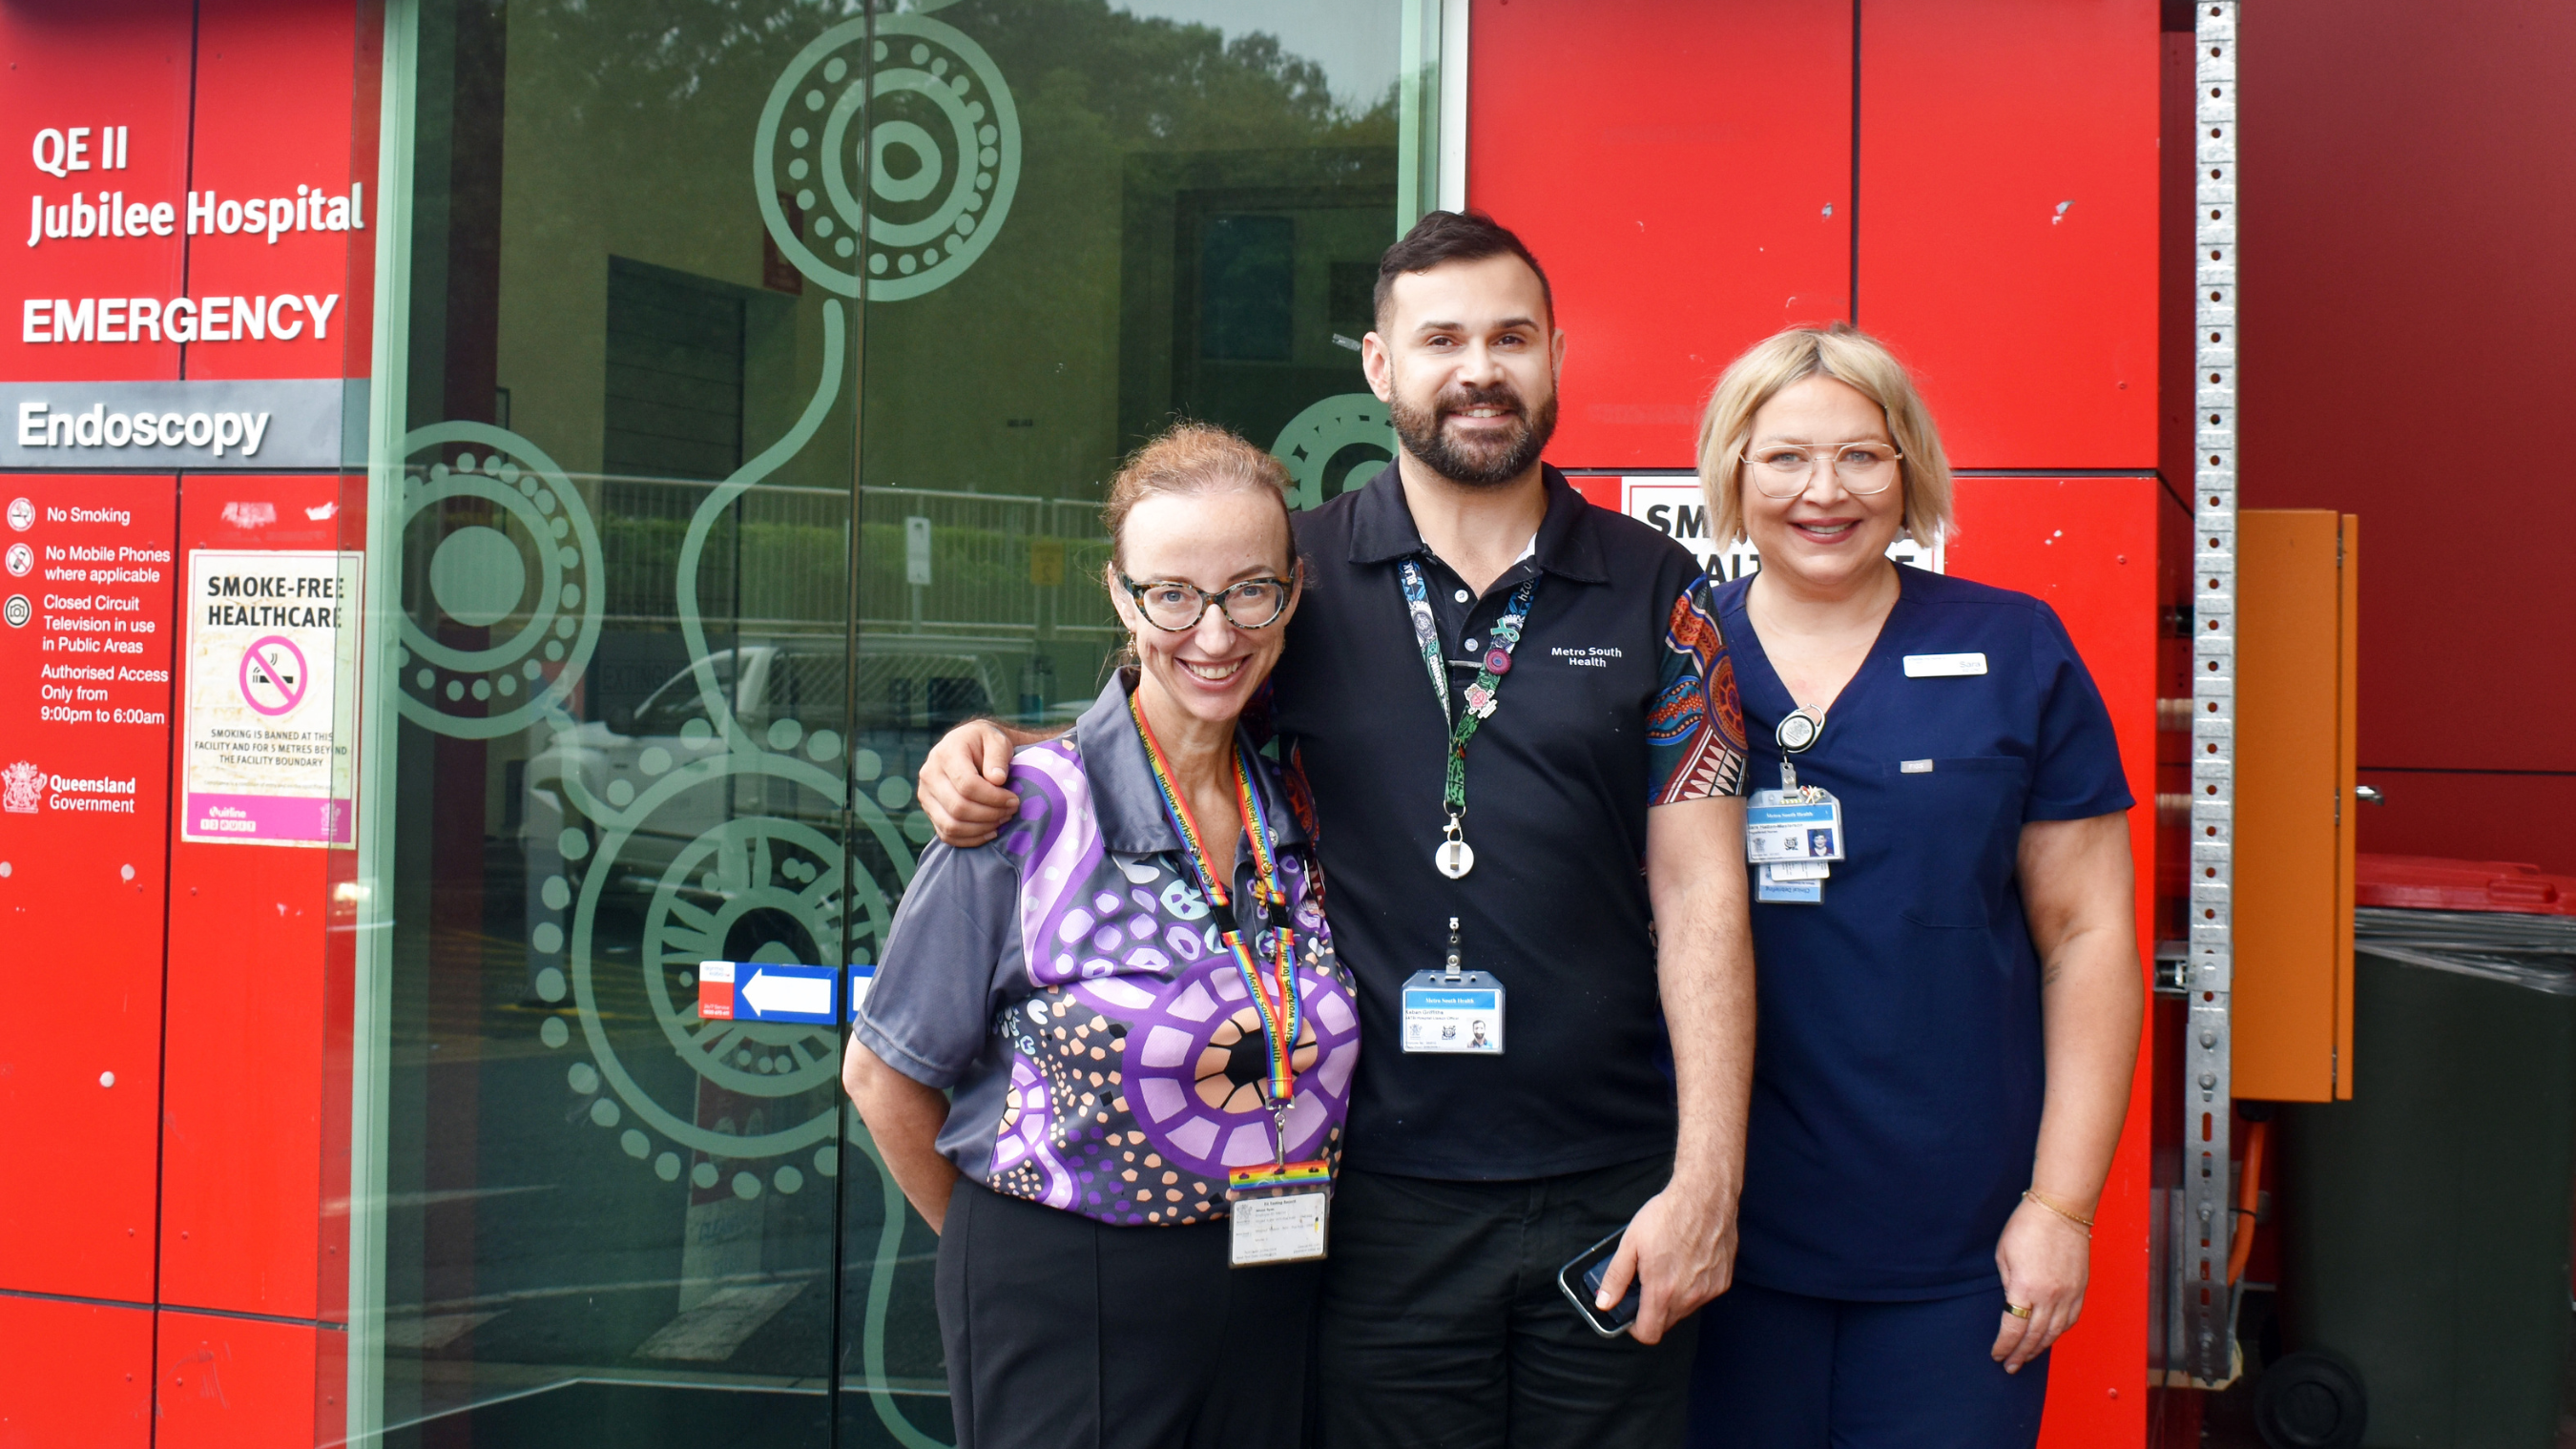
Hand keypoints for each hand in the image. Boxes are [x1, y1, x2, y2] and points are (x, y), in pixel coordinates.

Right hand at [917, 720, 1020, 846]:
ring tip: (1002, 820)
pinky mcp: (929, 810)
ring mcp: (926, 795)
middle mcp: (929, 775)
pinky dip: (970, 839)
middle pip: (958, 807)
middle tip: (1011, 811)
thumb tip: (997, 779)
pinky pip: (946, 835)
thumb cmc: (986, 743)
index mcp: (946, 754)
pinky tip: (989, 832)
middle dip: (990, 814)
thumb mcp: (996, 740)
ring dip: (981, 828)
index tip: (1014, 799)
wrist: (968, 745)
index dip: (993, 797)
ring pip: (951, 825)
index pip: (967, 785)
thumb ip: (998, 756)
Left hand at [1593, 1178, 1737, 1344]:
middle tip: (1646, 1283)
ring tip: (1667, 1267)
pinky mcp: (1723, 1280)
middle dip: (1653, 1310)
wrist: (1704, 1195)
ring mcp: (1709, 1290)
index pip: (1649, 1334)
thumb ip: (1616, 1277)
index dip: (1635, 1328)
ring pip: (1686, 1309)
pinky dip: (1693, 1287)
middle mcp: (1689, 1296)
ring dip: (1674, 1298)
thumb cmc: (1667, 1215)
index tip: (1630, 1313)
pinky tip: (1687, 1262)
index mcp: (1663, 1290)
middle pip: (1667, 1322)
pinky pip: (1703, 1295)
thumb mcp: (1630, 1243)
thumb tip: (1604, 1303)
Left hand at [1991, 1196, 2090, 1372]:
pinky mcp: (2081, 1290)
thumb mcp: (2003, 1255)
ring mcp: (2069, 1294)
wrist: (2062, 1210)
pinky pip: (2070, 1320)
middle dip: (2020, 1354)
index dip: (2004, 1345)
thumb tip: (2011, 1305)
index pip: (2013, 1328)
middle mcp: (2050, 1296)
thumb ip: (2007, 1285)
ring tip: (2026, 1358)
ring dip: (2039, 1348)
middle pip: (2034, 1336)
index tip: (1997, 1354)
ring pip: (2054, 1333)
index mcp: (2025, 1288)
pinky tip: (2049, 1338)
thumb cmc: (2027, 1227)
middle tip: (2010, 1366)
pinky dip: (2058, 1333)